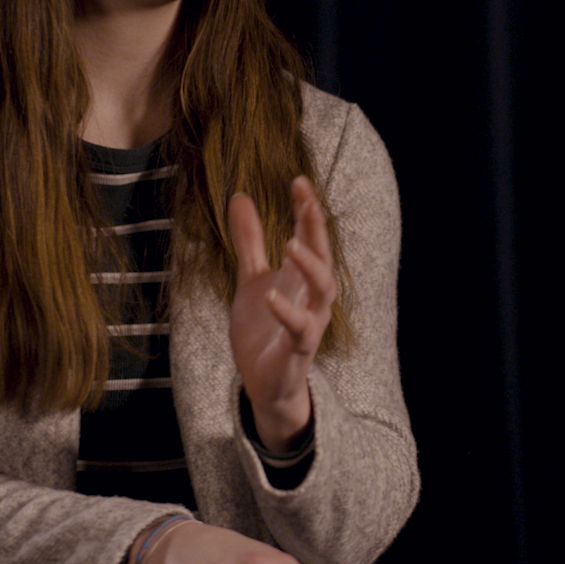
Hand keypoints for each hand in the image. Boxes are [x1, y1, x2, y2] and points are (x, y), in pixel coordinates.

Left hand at [228, 177, 333, 452]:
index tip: (298, 181)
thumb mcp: (251, 279)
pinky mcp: (298, 349)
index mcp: (301, 276)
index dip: (306, 209)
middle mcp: (312, 295)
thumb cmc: (264, 328)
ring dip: (311, 265)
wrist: (263, 382)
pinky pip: (301, 329)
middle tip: (305, 200)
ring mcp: (310, 321)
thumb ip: (249, 242)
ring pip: (323, 289)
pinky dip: (288, 313)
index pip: (310, 235)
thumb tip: (240, 197)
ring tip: (291, 243)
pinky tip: (272, 297)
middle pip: (323, 254)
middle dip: (315, 227)